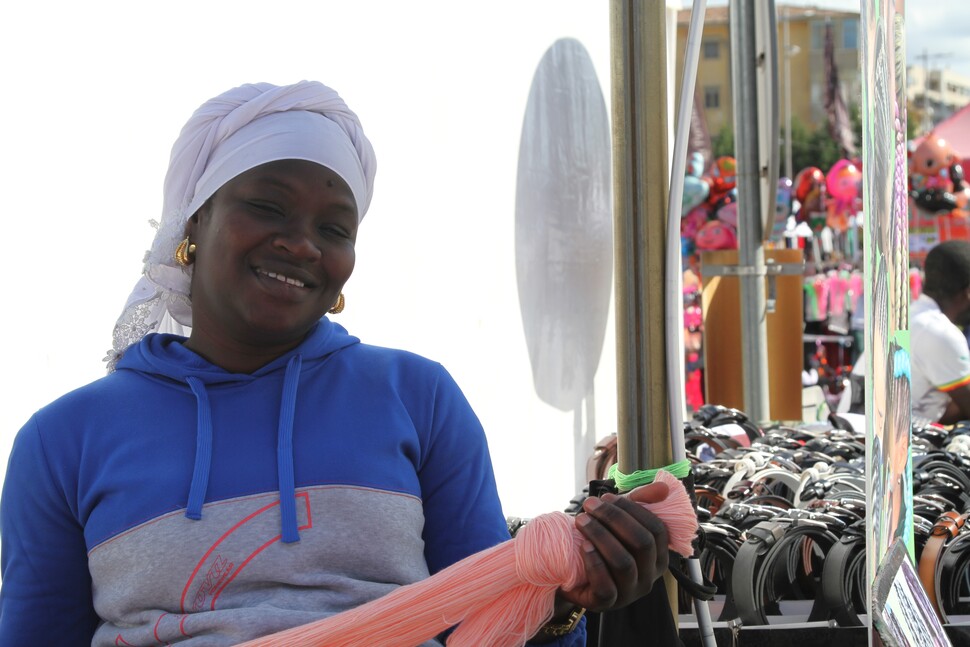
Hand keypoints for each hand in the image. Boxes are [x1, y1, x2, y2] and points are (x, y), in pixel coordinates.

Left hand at [560, 481, 669, 611]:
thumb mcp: (619, 522)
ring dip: (600, 535)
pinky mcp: (607, 603)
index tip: (607, 496)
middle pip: (642, 543)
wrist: (573, 573)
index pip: (657, 529)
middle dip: (614, 518)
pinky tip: (583, 545)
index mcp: (658, 557)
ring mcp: (630, 592)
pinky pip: (606, 586)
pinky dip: (594, 562)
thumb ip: (639, 503)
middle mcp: (649, 577)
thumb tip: (664, 487)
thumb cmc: (602, 544)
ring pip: (623, 563)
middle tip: (590, 504)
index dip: (633, 509)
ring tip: (581, 520)